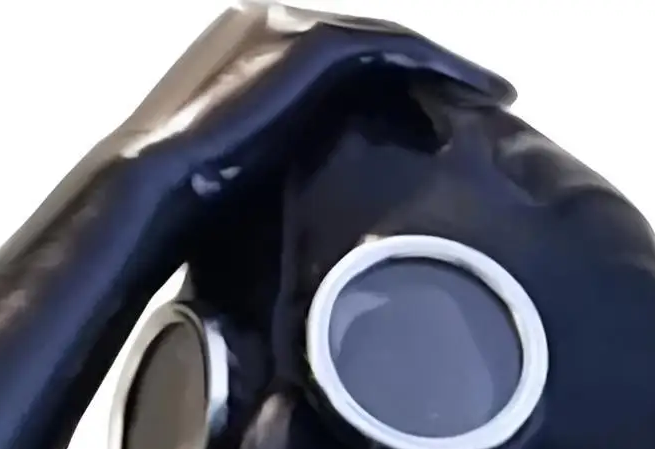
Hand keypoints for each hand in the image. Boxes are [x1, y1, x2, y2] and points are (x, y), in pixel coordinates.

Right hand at [107, 4, 509, 203]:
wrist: (157, 188)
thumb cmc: (198, 206)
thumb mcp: (257, 179)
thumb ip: (294, 169)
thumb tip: (330, 219)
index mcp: (254, 53)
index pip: (346, 63)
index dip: (402, 86)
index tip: (449, 119)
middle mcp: (271, 23)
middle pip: (373, 46)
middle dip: (433, 72)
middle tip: (489, 97)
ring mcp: (288, 27)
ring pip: (389, 41)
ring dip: (448, 67)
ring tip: (497, 94)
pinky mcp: (307, 45)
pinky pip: (392, 48)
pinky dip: (441, 65)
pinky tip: (483, 92)